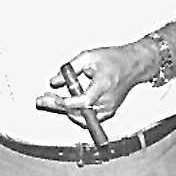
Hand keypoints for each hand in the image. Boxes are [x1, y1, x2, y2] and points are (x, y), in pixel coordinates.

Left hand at [35, 42, 153, 124]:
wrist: (134, 65)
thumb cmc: (113, 59)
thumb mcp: (89, 57)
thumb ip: (70, 69)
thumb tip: (54, 81)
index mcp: (104, 85)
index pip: (83, 101)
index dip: (66, 102)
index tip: (51, 97)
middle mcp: (107, 101)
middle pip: (79, 112)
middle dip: (58, 106)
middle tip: (41, 99)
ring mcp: (108, 109)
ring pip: (82, 117)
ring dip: (64, 110)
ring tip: (49, 99)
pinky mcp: (108, 112)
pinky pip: (88, 118)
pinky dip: (75, 112)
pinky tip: (63, 103)